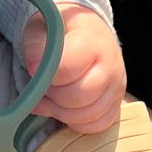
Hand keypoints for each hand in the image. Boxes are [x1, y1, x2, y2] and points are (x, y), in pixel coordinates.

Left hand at [22, 1, 125, 133]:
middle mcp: (111, 65)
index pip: (67, 69)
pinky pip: (98, 124)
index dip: (46, 76)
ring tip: (49, 96)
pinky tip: (63, 108)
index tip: (33, 71)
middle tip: (42, 86)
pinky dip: (76, 122)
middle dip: (53, 96)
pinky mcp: (116, 102)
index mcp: (93, 41)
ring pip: (88, 114)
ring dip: (61, 111)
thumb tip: (34, 70)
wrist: (88, 31)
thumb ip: (36, 45)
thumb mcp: (43, 27)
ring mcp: (117, 86)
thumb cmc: (62, 30)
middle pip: (79, 96)